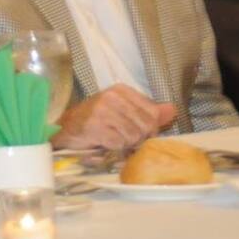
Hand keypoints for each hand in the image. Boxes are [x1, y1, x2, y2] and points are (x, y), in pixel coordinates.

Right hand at [54, 85, 176, 149]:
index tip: (136, 129)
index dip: (149, 127)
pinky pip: (119, 143)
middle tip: (122, 137)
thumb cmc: (96, 120)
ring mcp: (102, 111)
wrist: (66, 128)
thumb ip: (148, 111)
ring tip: (112, 139)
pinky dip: (114, 148)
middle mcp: (112, 97)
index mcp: (121, 90)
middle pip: (145, 125)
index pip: (153, 112)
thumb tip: (172, 109)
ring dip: (124, 143)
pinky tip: (104, 142)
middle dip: (137, 137)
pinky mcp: (95, 126)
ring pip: (133, 136)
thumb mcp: (123, 111)